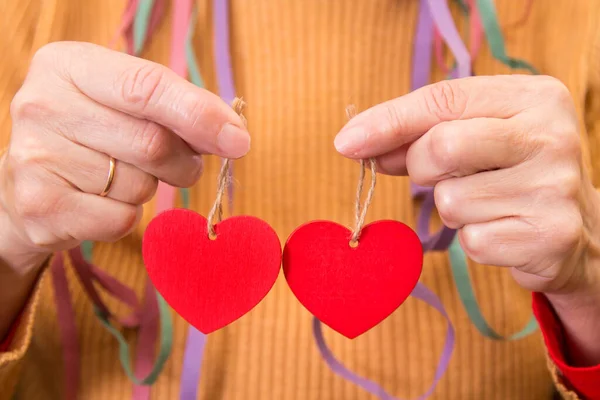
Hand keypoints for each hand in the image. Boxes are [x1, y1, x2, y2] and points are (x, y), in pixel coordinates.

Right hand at [0, 41, 249, 270]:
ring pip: (138, 186)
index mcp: (68, 65)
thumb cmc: (95, 134)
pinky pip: (120, 220)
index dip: (199, 115)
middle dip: (182, 161)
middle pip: (151, 142)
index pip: (146, 87)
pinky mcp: (41, 207)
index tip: (238, 140)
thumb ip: (180, 109)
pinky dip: (127, 216)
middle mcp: (42, 105)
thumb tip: (235, 136)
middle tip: (180, 163)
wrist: (30, 183)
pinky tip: (102, 201)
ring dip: (150, 187)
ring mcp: (35, 158)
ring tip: (122, 176)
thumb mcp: (128, 104)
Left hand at [334, 75, 599, 295]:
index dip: (387, 121)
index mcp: (533, 96)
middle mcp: (550, 136)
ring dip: (453, 209)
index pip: (443, 98)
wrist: (578, 229)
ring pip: (451, 201)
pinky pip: (471, 241)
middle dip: (422, 167)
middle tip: (440, 176)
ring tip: (486, 205)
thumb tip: (355, 143)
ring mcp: (555, 187)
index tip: (346, 143)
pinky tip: (502, 230)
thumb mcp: (476, 137)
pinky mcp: (549, 236)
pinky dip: (473, 240)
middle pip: (441, 147)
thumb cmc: (512, 174)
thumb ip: (418, 134)